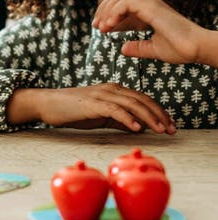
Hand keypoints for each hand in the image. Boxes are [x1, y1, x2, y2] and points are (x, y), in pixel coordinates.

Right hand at [7, 85, 175, 132]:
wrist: (47, 104)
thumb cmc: (72, 110)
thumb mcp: (99, 115)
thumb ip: (118, 119)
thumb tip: (137, 127)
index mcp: (114, 90)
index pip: (143, 99)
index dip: (159, 111)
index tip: (170, 125)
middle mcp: (111, 89)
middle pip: (142, 100)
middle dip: (160, 115)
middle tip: (171, 130)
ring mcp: (102, 94)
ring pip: (132, 104)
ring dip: (149, 117)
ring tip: (160, 130)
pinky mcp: (92, 103)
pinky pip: (115, 110)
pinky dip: (128, 118)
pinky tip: (137, 128)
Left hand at [92, 0, 204, 63]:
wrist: (197, 49)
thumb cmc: (181, 49)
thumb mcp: (153, 49)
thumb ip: (138, 47)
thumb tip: (122, 49)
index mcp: (149, 10)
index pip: (122, 2)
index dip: (107, 12)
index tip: (99, 28)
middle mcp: (149, 3)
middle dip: (103, 9)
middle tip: (96, 27)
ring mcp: (151, 4)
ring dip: (107, 10)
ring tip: (102, 28)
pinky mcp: (153, 8)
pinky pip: (127, 3)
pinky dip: (115, 12)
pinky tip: (111, 25)